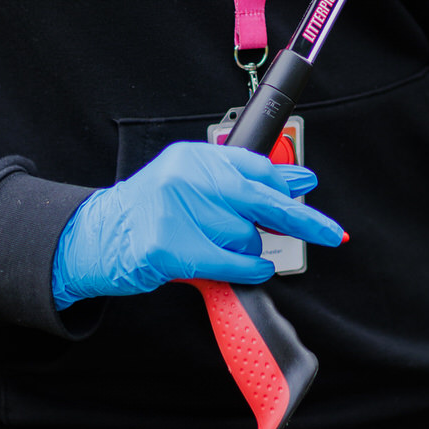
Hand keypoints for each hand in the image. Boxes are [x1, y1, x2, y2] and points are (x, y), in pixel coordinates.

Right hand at [52, 141, 343, 307]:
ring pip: (246, 237)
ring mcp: (175, 211)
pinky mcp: (169, 247)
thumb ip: (241, 183)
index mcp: (193, 157)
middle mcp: (185, 178)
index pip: (253, 166)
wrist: (96, 237)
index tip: (310, 191)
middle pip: (259, 199)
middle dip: (301, 219)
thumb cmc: (149, 214)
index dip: (286, 183)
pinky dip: (249, 270)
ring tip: (217, 249)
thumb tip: (298, 182)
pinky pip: (231, 262)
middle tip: (332, 233)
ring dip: (246, 251)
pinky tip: (250, 269)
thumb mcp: (192, 186)